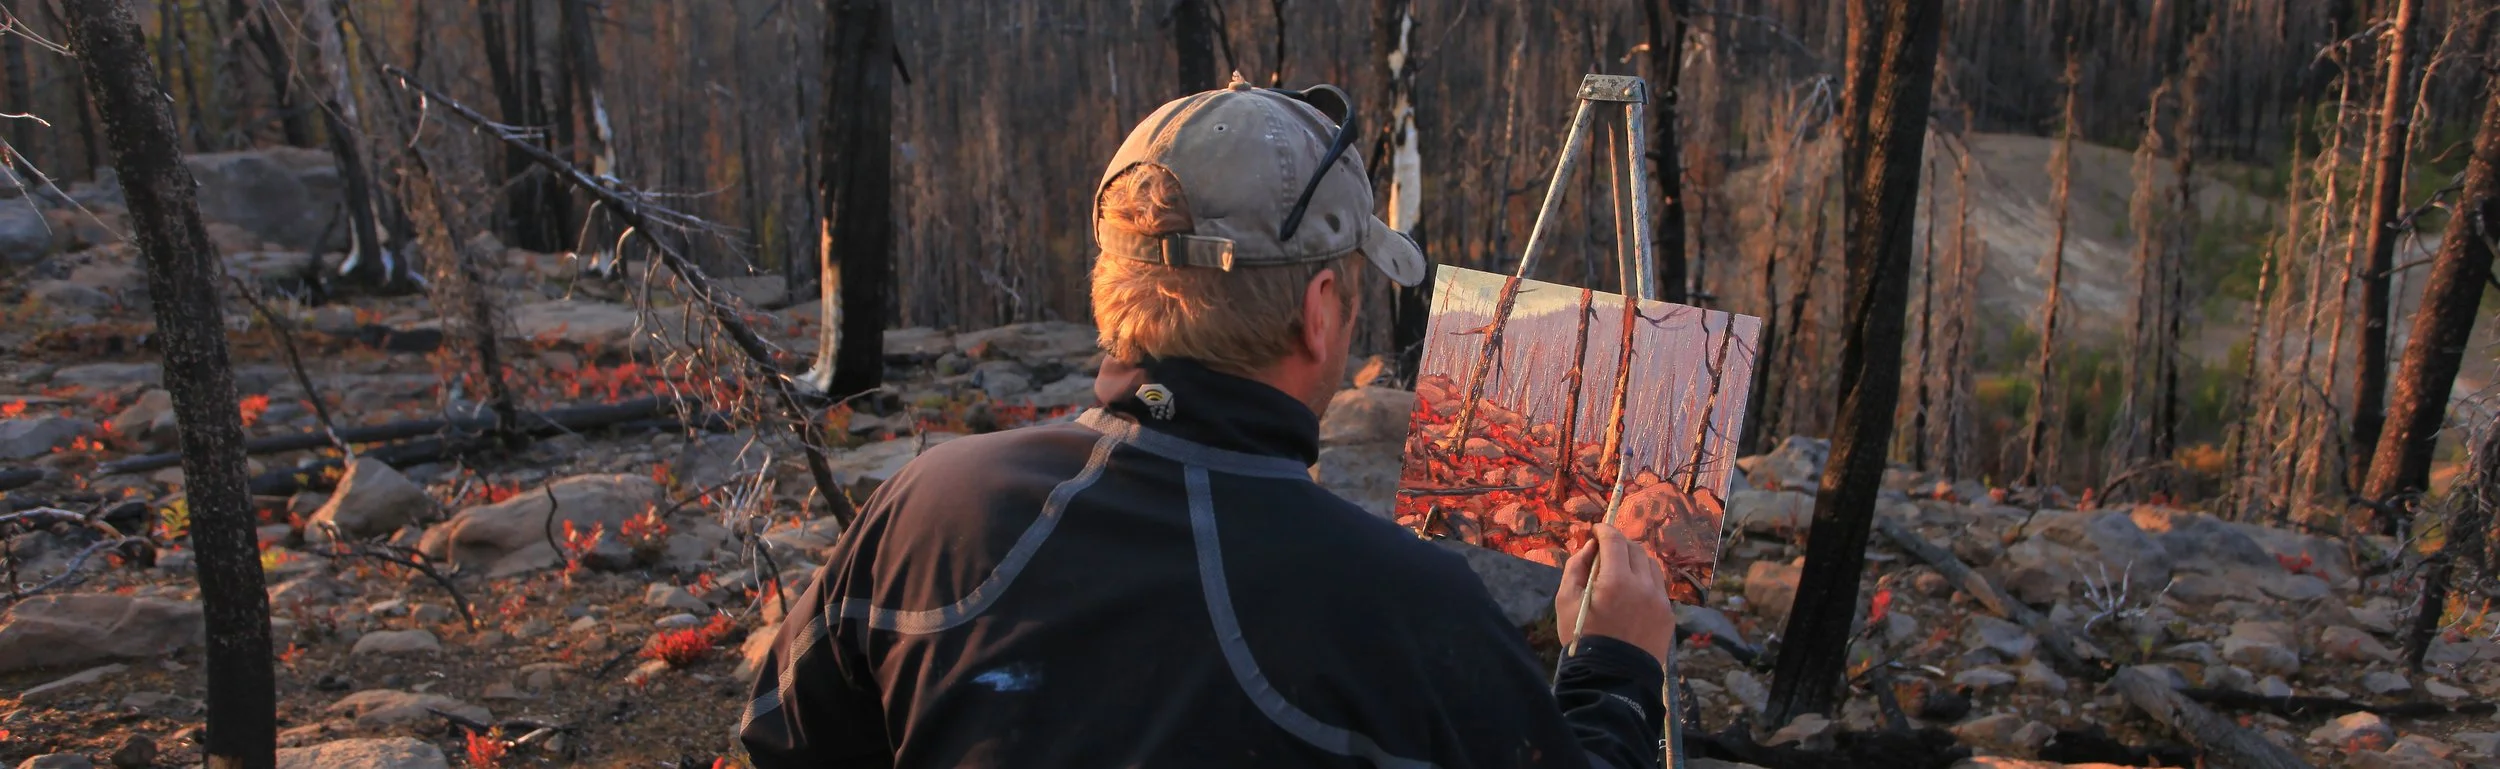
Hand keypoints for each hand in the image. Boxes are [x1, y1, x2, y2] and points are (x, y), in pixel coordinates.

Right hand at [1554, 523, 1676, 662]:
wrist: (1613, 680)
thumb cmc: (1584, 639)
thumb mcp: (1565, 602)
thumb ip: (1575, 568)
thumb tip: (1589, 548)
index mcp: (1616, 581)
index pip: (1614, 540)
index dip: (1604, 530)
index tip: (1596, 531)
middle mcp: (1643, 586)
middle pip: (1635, 549)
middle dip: (1618, 544)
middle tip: (1604, 552)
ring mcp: (1660, 601)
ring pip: (1650, 565)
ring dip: (1634, 561)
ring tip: (1620, 571)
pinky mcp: (1668, 615)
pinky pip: (1658, 586)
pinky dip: (1645, 580)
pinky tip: (1632, 592)